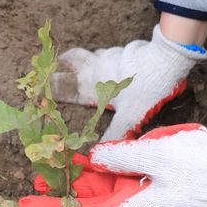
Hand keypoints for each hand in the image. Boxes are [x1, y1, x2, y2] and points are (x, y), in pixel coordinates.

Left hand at [18, 124, 206, 206]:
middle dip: (65, 201)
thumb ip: (121, 157)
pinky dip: (109, 183)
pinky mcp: (162, 203)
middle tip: (37, 182)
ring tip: (60, 168)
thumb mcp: (159, 154)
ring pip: (110, 203)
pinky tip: (95, 165)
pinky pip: (128, 196)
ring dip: (87, 189)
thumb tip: (93, 157)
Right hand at [52, 25, 204, 141]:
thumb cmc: (144, 89)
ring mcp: (108, 57)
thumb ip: (114, 134)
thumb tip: (97, 154)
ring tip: (84, 67)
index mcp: (91, 86)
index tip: (43, 84)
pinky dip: (104, 60)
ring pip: (90, 56)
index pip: (63, 84)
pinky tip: (111, 66)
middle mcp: (94, 69)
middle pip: (72, 60)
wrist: (164, 61)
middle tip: (58, 65)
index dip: (52, 85)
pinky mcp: (121, 51)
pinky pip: (107, 55)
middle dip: (64, 64)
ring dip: (85, 60)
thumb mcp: (129, 117)